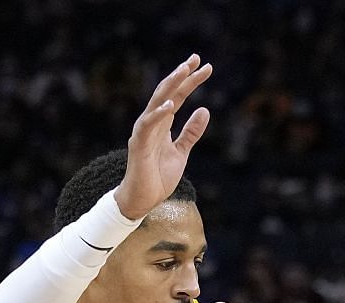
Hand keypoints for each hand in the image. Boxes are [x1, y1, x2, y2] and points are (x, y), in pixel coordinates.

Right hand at [114, 56, 214, 220]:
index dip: (191, 81)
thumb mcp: (181, 152)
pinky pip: (148, 125)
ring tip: (184, 71)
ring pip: (157, 103)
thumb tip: (205, 109)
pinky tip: (170, 105)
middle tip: (196, 59)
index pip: (178, 96)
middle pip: (168, 93)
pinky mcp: (138, 144)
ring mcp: (144, 132)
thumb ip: (191, 132)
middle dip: (181, 75)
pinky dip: (158, 114)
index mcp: (162, 123)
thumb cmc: (158, 177)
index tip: (206, 67)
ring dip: (170, 86)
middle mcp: (152, 122)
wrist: (142, 200)